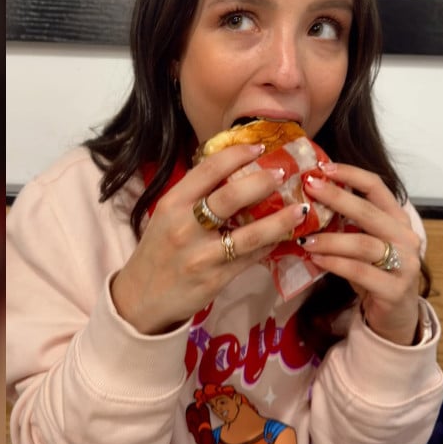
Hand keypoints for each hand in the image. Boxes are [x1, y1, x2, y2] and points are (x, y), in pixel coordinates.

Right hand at [111, 144, 311, 334]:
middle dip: (263, 181)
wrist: (141, 298)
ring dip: (280, 220)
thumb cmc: (159, 249)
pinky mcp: (215, 279)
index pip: (208, 169)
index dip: (238, 154)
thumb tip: (234, 166)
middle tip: (284, 172)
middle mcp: (185, 226)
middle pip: (231, 196)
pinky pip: (251, 258)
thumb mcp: (167, 215)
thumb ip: (195, 194)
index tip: (260, 146)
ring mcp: (202, 255)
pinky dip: (270, 245)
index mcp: (173, 203)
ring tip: (300, 209)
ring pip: (249, 234)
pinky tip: (285, 236)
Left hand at [299, 162, 422, 345]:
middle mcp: (406, 238)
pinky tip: (315, 259)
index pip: (377, 187)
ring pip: (363, 244)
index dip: (351, 174)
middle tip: (309, 188)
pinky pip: (360, 272)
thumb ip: (347, 223)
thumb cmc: (374, 274)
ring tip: (303, 237)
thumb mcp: (363, 243)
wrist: (395, 317)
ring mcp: (405, 264)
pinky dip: (335, 263)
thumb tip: (308, 197)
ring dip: (329, 239)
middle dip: (337, 198)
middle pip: (369, 212)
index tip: (322, 167)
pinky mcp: (395, 290)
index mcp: (398, 220)